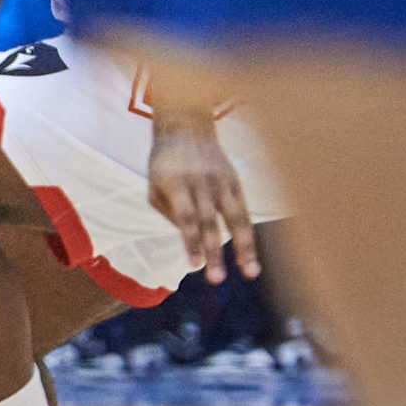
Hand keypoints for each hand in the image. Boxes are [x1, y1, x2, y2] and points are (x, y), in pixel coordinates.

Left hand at [147, 108, 259, 282]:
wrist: (186, 127)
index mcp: (176, 183)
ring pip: (236, 218)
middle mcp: (201, 183)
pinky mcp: (235, 182)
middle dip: (214, 252)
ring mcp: (222, 182)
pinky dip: (248, 234)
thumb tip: (190, 238)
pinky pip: (244, 211)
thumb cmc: (164, 163)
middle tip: (216, 278)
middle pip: (210, 222)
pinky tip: (252, 255)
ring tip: (250, 272)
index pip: (185, 217)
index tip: (194, 265)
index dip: (191, 241)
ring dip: (245, 247)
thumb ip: (167, 212)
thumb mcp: (153, 185)